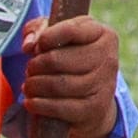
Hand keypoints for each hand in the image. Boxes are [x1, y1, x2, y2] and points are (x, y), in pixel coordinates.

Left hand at [18, 15, 120, 136]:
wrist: (91, 98)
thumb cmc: (70, 59)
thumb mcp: (57, 37)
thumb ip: (38, 29)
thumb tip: (30, 45)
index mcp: (104, 35)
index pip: (69, 31)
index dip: (45, 38)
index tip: (37, 47)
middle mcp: (108, 59)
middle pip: (55, 60)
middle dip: (34, 65)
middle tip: (30, 69)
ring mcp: (104, 85)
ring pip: (56, 84)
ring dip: (33, 85)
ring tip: (29, 84)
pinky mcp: (94, 108)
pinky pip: (59, 107)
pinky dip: (38, 104)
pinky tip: (31, 101)